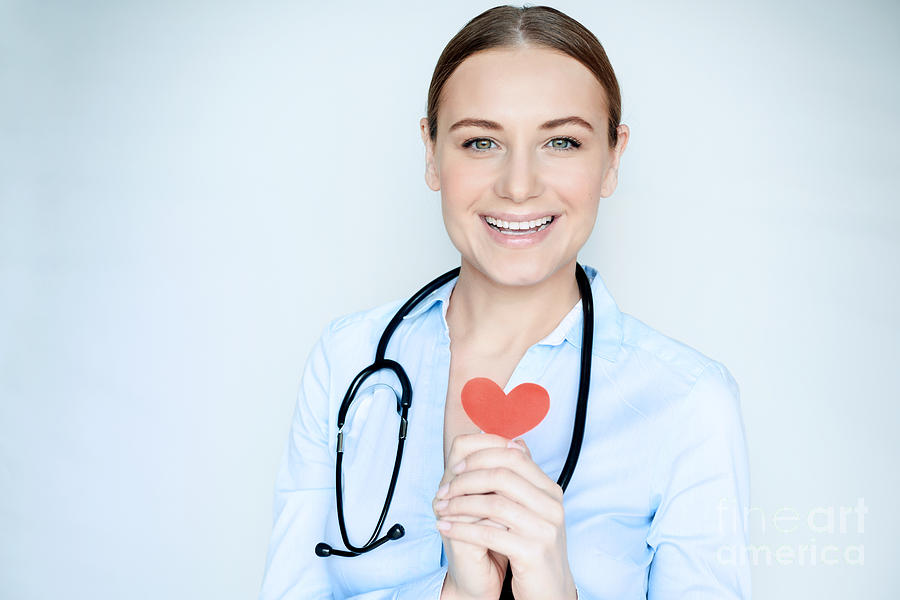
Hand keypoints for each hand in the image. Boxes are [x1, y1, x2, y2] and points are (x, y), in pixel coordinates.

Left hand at [435, 437, 577, 599]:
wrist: (550, 592)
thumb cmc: (534, 549)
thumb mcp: (533, 510)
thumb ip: (523, 479)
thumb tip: (514, 442)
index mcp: (551, 491)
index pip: (514, 456)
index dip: (480, 457)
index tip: (456, 467)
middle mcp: (552, 506)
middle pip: (502, 476)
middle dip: (466, 479)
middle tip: (444, 489)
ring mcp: (545, 529)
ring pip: (493, 504)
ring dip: (459, 504)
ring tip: (441, 509)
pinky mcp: (532, 552)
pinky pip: (489, 534)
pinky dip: (462, 529)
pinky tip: (446, 528)